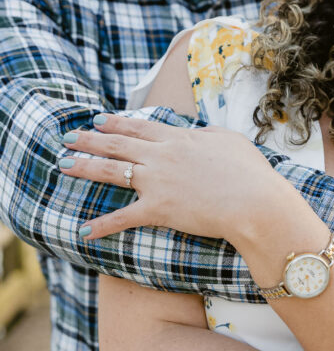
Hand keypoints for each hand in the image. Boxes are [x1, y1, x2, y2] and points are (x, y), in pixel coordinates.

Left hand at [58, 114, 280, 242]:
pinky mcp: (159, 209)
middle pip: (117, 143)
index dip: (115, 123)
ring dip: (84, 167)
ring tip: (62, 164)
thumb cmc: (250, 173)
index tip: (97, 119)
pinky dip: (102, 226)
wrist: (255, 202)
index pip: (140, 127)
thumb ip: (211, 133)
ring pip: (112, 171)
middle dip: (89, 139)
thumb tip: (199, 132)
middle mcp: (162, 155)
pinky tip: (83, 230)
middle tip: (67, 136)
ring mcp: (158, 181)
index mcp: (180, 138)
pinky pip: (124, 217)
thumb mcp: (231, 141)